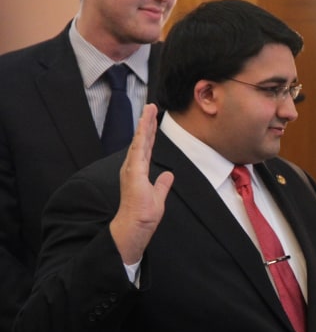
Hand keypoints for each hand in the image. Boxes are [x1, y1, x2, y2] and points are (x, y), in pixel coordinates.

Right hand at [109, 104, 173, 263]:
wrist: (136, 225)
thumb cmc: (144, 215)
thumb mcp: (158, 196)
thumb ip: (162, 184)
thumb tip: (168, 176)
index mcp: (138, 172)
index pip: (146, 149)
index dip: (150, 134)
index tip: (153, 121)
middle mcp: (133, 167)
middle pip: (141, 141)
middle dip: (146, 123)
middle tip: (151, 107)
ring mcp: (132, 168)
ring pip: (139, 140)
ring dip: (144, 123)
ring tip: (149, 108)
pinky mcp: (133, 171)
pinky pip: (139, 148)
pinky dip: (142, 134)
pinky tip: (145, 123)